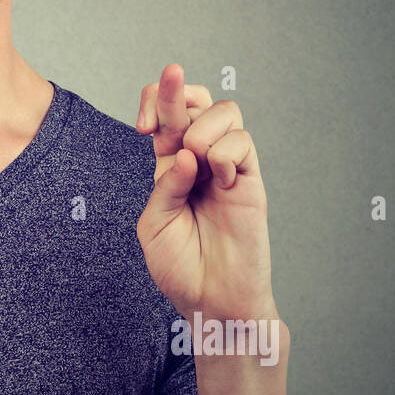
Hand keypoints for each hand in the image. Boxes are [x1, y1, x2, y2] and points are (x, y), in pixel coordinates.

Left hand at [135, 65, 276, 322]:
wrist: (212, 300)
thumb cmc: (180, 267)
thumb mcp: (155, 224)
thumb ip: (166, 186)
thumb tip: (188, 153)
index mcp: (170, 165)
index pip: (166, 114)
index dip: (155, 102)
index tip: (143, 128)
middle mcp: (199, 159)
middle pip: (195, 100)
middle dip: (174, 93)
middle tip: (159, 124)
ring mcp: (227, 167)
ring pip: (225, 111)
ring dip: (203, 127)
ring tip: (197, 161)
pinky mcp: (251, 180)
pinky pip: (244, 142)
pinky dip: (227, 152)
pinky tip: (221, 178)